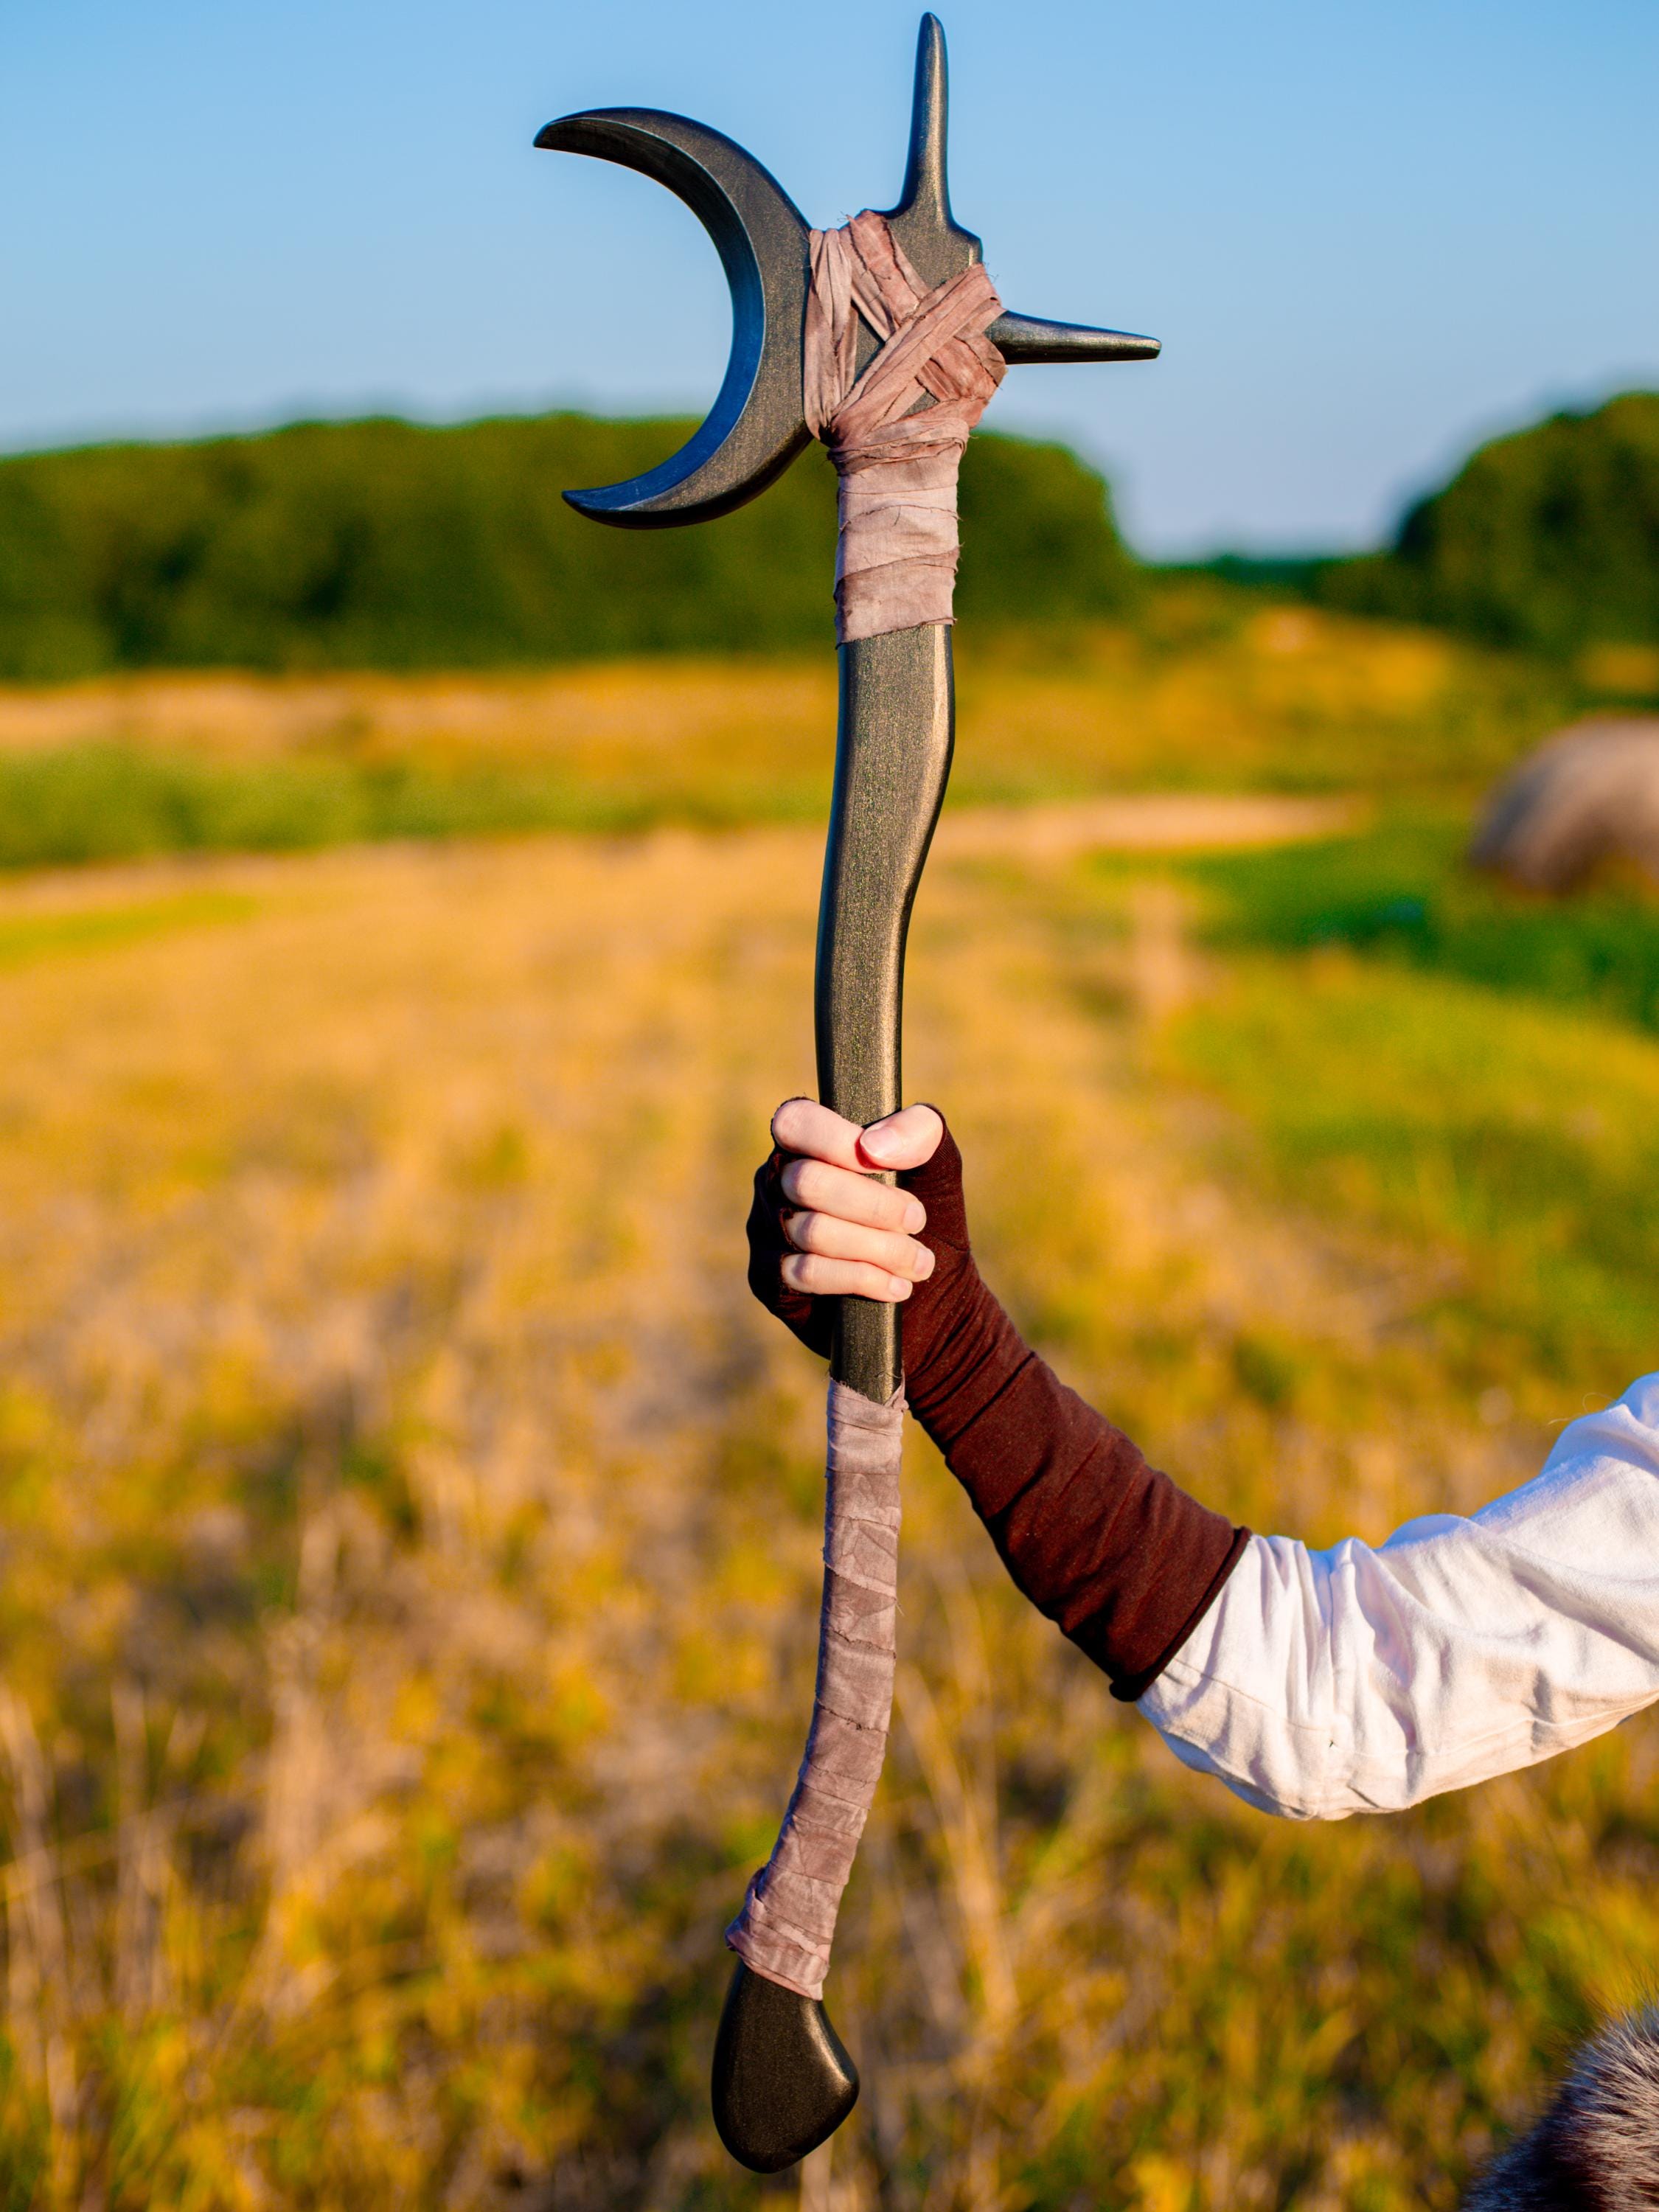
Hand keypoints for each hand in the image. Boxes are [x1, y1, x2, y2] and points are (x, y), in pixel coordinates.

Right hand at [746, 1100, 972, 1365]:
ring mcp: (767, 1229)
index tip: (885, 1165)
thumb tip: (873, 1145)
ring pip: (812, 1231)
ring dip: (878, 1248)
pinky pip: (806, 1272)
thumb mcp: (937, 1165)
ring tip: (918, 1261)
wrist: (932, 1293)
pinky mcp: (768, 1277)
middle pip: (808, 1182)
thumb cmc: (926, 1216)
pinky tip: (896, 1285)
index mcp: (808, 1142)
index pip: (796, 1123)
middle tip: (917, 1221)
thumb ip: (919, 1133)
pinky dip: (861, 1278)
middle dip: (874, 1205)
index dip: (838, 1142)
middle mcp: (778, 1181)